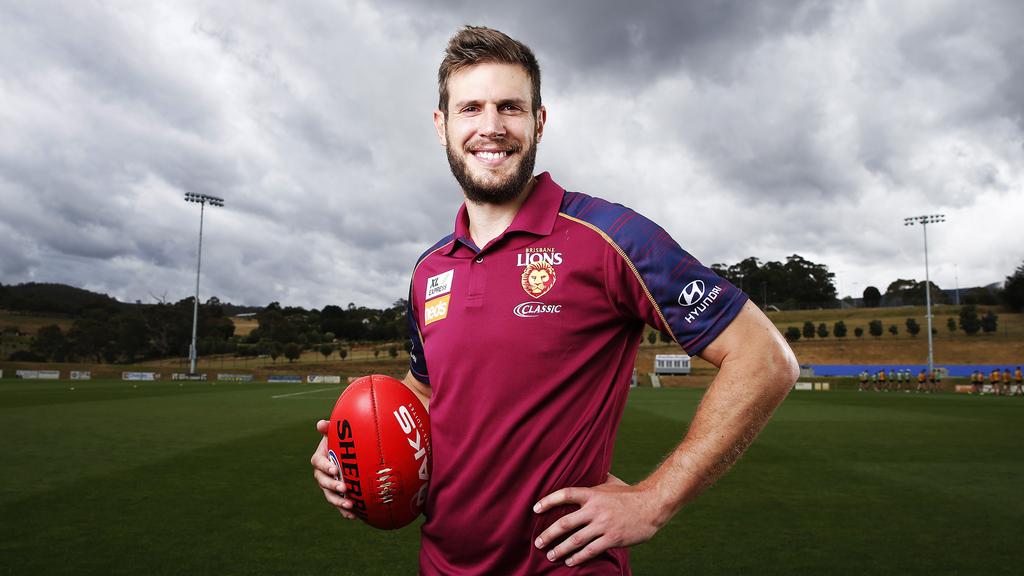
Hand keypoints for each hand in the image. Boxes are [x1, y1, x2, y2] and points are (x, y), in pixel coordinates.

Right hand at [311, 419, 357, 519]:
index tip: (335, 469)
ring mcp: (329, 485)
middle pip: (323, 482)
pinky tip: (353, 516)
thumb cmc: (341, 440)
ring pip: (330, 495)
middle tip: (344, 488)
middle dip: (333, 486)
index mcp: (319, 458)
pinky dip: (344, 511)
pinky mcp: (337, 494)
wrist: (348, 453)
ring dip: (339, 501)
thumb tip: (321, 424)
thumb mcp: (335, 433)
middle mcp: (321, 474)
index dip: (326, 466)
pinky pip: (339, 503)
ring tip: (350, 505)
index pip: (319, 462)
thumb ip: (329, 428)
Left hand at [533, 474, 663, 566]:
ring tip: (551, 555)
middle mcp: (596, 509)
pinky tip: (570, 561)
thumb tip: (587, 470)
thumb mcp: (612, 482)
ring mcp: (604, 524)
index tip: (535, 508)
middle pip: (566, 522)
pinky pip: (591, 550)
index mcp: (593, 493)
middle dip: (549, 534)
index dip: (548, 501)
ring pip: (576, 540)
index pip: (565, 494)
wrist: (653, 505)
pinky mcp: (613, 538)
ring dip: (561, 549)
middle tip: (538, 542)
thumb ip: (597, 479)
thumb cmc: (631, 494)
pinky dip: (578, 557)